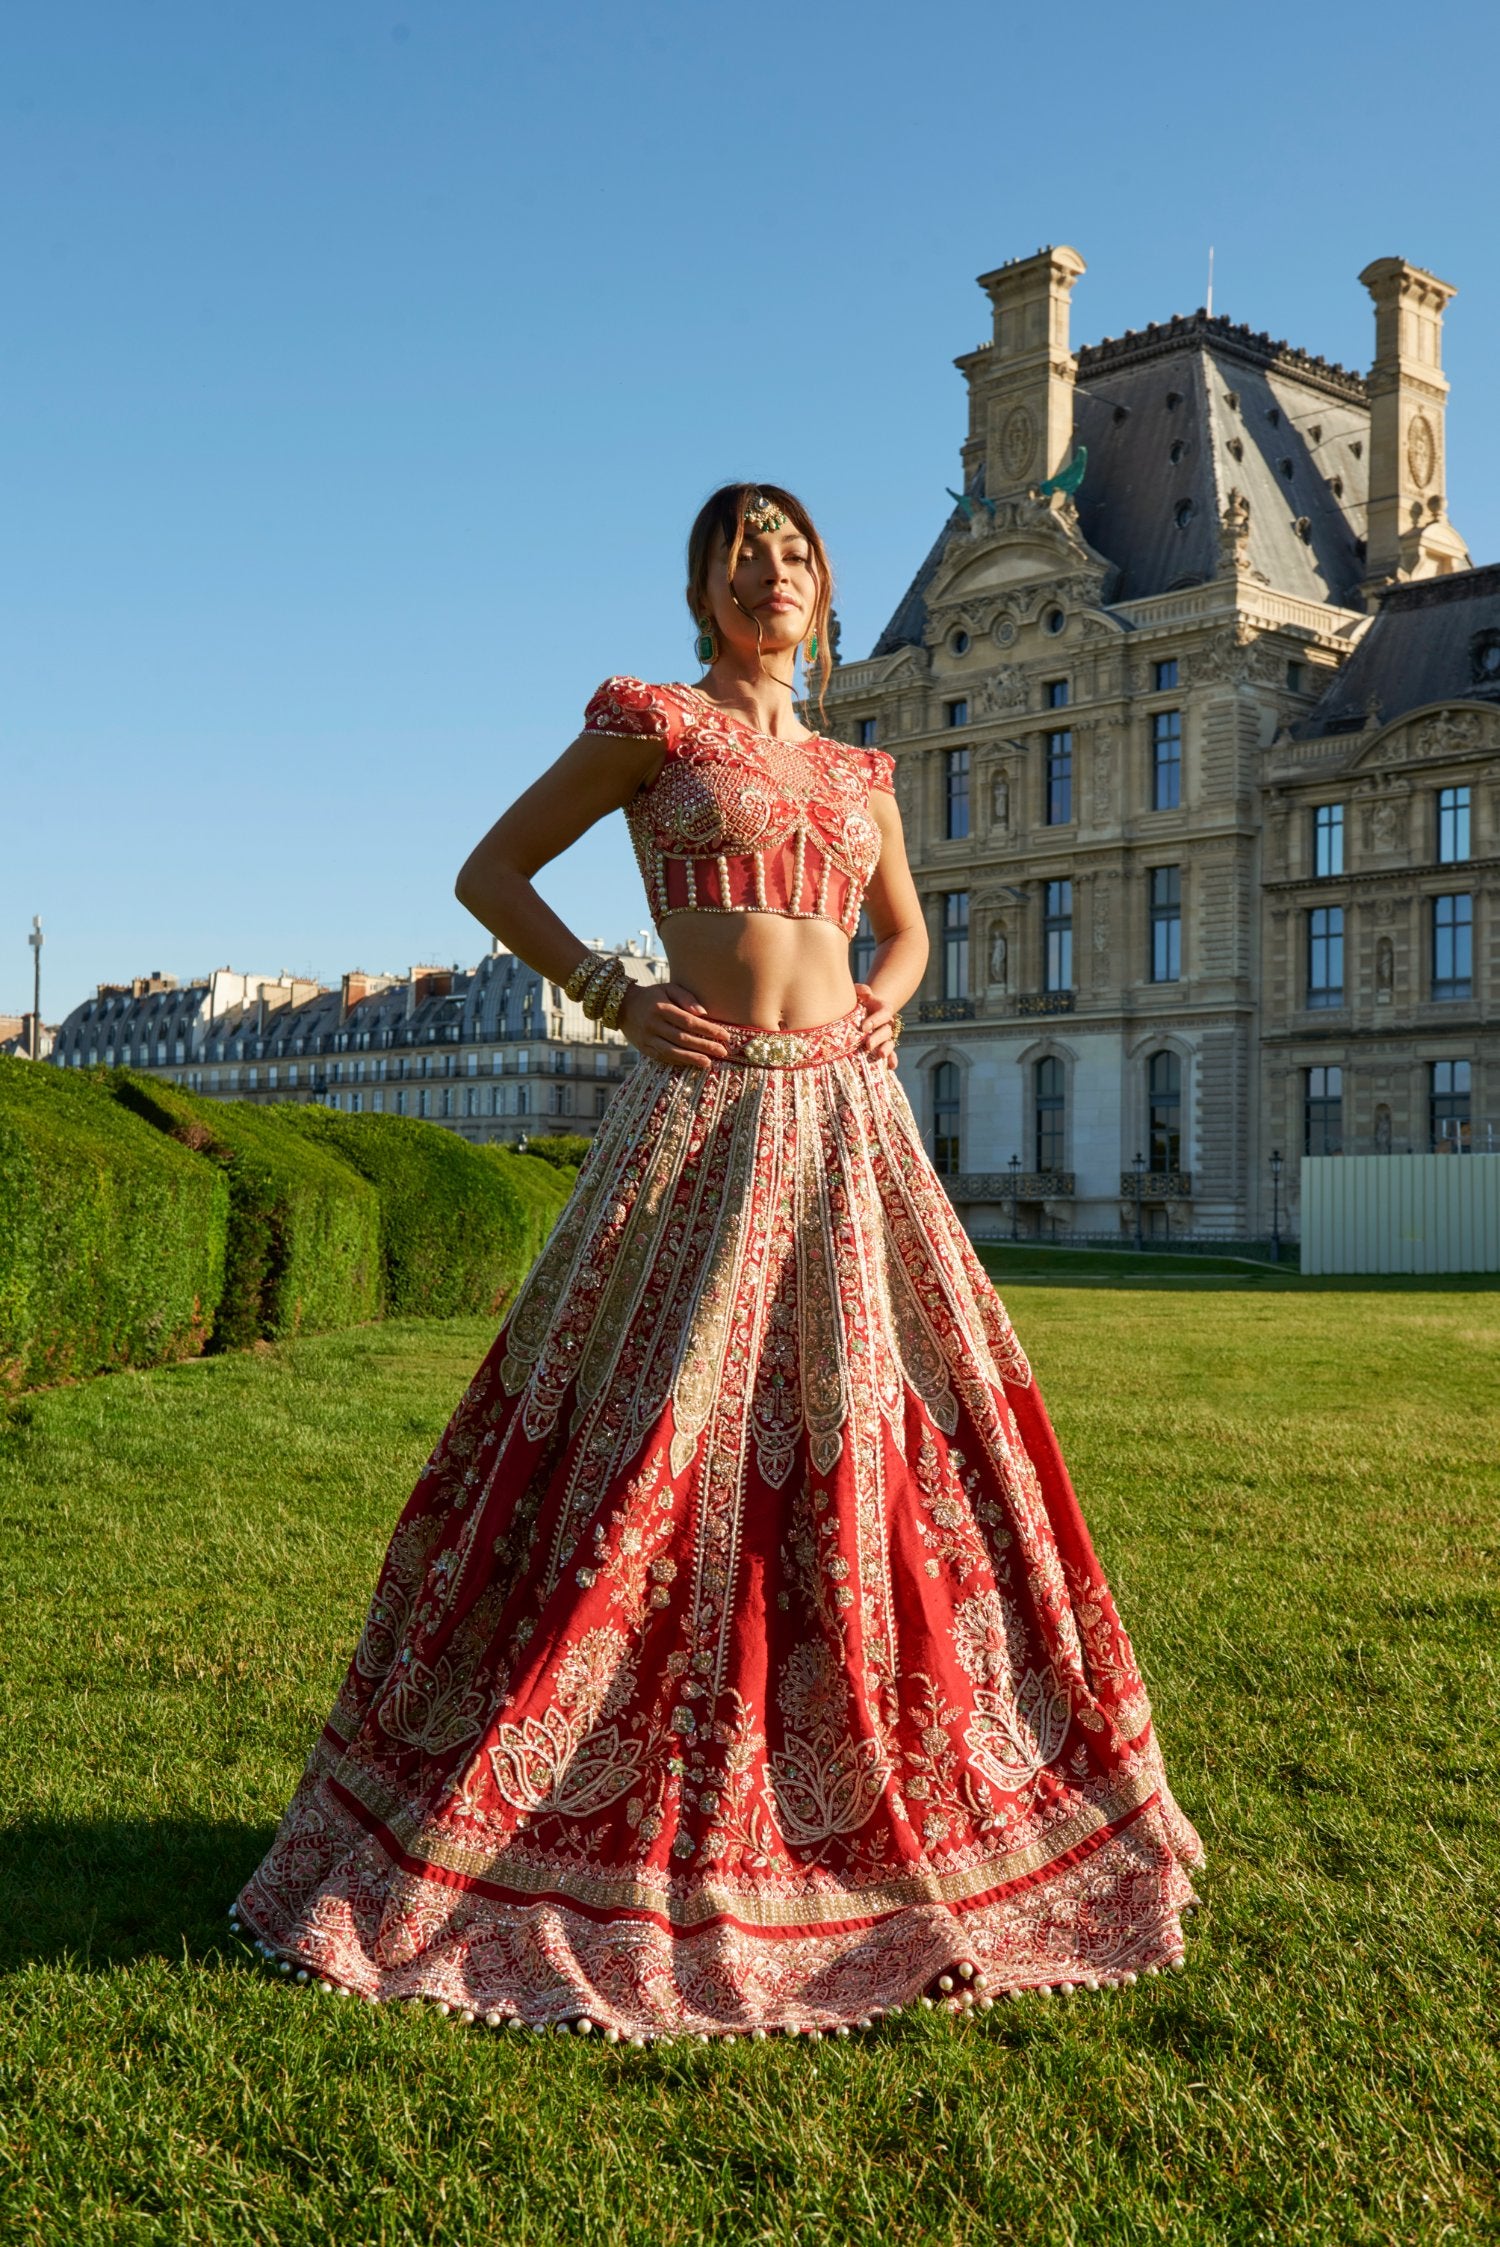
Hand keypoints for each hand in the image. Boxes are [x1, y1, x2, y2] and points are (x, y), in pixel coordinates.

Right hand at [619, 980, 733, 1068]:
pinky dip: (678, 1061)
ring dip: (692, 1058)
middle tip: (723, 1052)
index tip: (724, 1035)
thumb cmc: (652, 996)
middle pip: (683, 1038)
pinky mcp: (644, 1048)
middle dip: (704, 1046)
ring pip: (672, 1051)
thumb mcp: (668, 989)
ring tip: (709, 1062)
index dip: (707, 1029)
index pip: (688, 1021)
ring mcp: (647, 1038)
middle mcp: (653, 1024)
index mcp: (661, 1008)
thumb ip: (686, 998)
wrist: (622, 1006)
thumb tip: (703, 1013)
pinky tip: (692, 1062)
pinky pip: (663, 1057)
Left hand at [854, 983, 900, 1070]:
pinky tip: (890, 1067)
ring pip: (890, 1043)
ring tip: (880, 1055)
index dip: (876, 1020)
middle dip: (878, 1038)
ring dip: (886, 1050)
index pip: (884, 1013)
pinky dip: (892, 1060)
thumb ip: (861, 990)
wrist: (860, 1012)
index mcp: (883, 1009)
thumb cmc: (858, 1002)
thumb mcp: (858, 993)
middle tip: (867, 1045)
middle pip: (886, 1031)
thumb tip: (866, 993)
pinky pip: (892, 1054)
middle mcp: (887, 1023)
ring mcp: (886, 1036)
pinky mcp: (884, 1047)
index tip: (863, 1027)